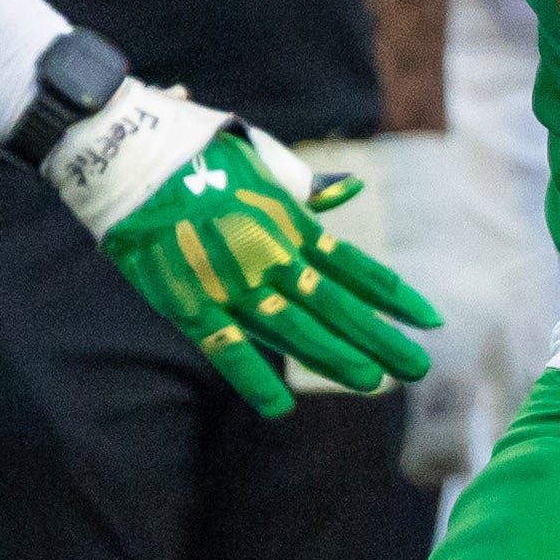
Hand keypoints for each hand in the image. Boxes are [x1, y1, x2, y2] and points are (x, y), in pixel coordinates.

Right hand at [43, 78, 442, 415]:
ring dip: (334, 359)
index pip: (354, 269)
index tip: (429, 321)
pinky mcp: (188, 301)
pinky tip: (279, 408)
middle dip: (379, 339)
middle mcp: (268, 256)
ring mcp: (230, 282)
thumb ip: (306, 187)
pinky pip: (225, 347)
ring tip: (372, 383)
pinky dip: (251, 378)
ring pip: (292, 331)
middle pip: (335, 307)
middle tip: (417, 368)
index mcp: (289, 222)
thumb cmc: (196, 151)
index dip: (394, 297)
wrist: (129, 152)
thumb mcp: (261, 161)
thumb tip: (351, 190)